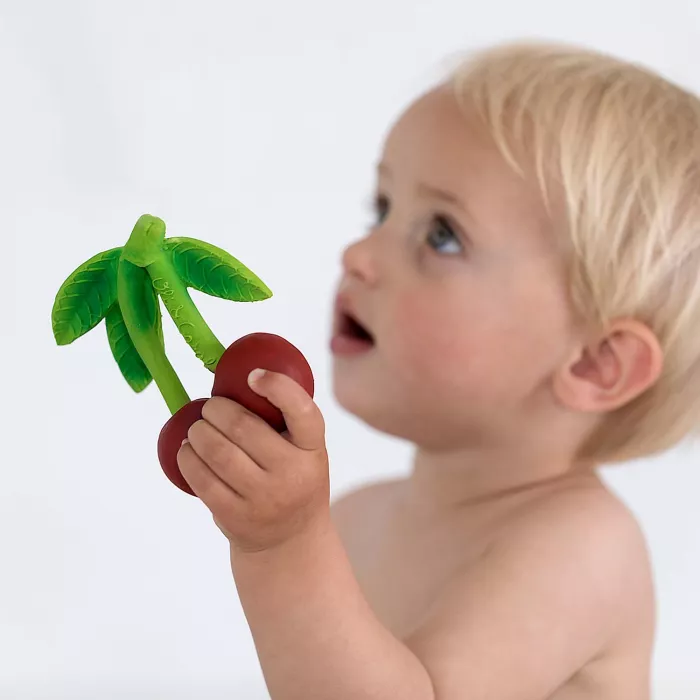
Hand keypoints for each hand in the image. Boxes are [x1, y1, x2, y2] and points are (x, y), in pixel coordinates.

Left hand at [177, 369, 329, 553]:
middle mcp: (293, 473)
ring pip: (218, 453)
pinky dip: (187, 458)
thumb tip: (235, 377)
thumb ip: (283, 421)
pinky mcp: (236, 517)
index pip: (301, 411)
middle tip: (210, 407)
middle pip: (243, 428)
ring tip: (196, 428)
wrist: (292, 540)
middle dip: (216, 410)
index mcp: (313, 448)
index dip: (277, 386)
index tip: (253, 375)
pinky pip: (202, 480)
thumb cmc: (294, 479)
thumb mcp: (304, 451)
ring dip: (197, 432)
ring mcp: (264, 498)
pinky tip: (186, 450)